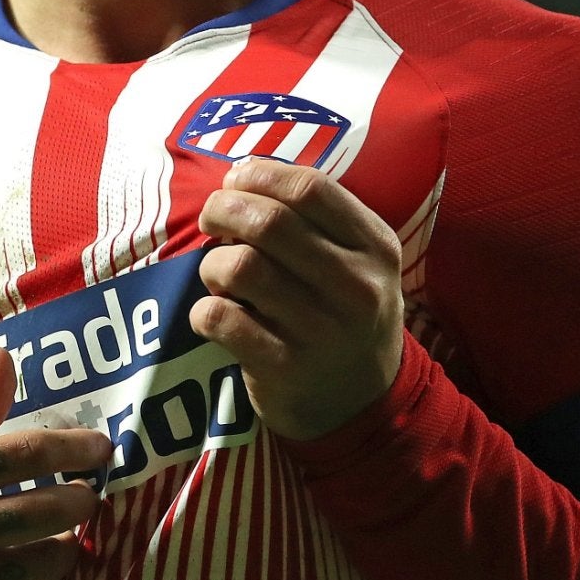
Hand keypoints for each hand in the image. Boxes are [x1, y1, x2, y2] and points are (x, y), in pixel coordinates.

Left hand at [191, 155, 405, 440]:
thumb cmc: (344, 312)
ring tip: (218, 275)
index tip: (236, 182)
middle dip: (223, 209)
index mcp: (375, 247)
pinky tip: (214, 315)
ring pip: (240, 267)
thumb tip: (241, 175)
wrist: (363, 404)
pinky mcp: (285, 368)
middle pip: (269, 222)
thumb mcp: (358, 260)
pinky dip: (204, 311)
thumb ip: (314, 218)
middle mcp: (356, 288)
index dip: (260, 175)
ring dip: (213, 264)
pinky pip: (221, 319)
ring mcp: (322, 332)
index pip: (311, 187)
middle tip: (212, 220)